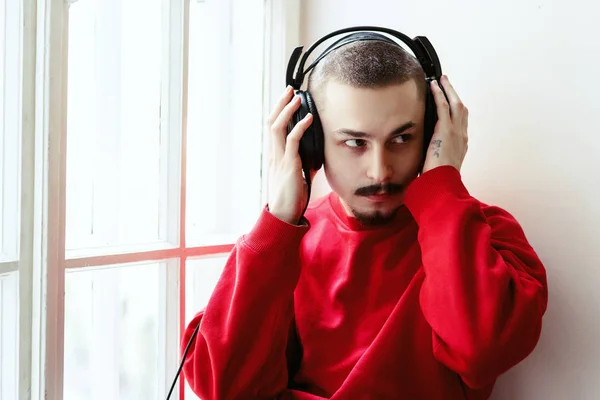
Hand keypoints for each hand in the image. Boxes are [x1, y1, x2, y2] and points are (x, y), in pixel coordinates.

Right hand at [266, 86, 316, 223]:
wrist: (283, 215)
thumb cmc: (291, 198)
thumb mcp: (299, 176)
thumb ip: (304, 164)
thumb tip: (316, 156)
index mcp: (275, 156)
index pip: (273, 128)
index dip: (279, 111)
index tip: (288, 98)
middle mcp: (274, 154)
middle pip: (272, 122)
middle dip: (280, 104)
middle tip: (290, 89)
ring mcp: (279, 159)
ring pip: (278, 127)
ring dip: (287, 110)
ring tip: (297, 97)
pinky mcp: (288, 165)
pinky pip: (292, 141)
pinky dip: (300, 127)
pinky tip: (308, 118)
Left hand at [422, 75, 468, 173]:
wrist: (442, 184)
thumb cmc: (439, 180)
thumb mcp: (440, 166)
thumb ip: (436, 156)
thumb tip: (426, 156)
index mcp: (461, 145)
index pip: (462, 122)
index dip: (457, 110)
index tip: (453, 101)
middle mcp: (462, 136)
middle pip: (462, 109)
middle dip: (455, 94)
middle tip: (447, 83)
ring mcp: (455, 132)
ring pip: (455, 104)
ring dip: (448, 90)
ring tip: (441, 80)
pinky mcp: (445, 130)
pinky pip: (443, 107)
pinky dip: (439, 95)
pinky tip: (434, 86)